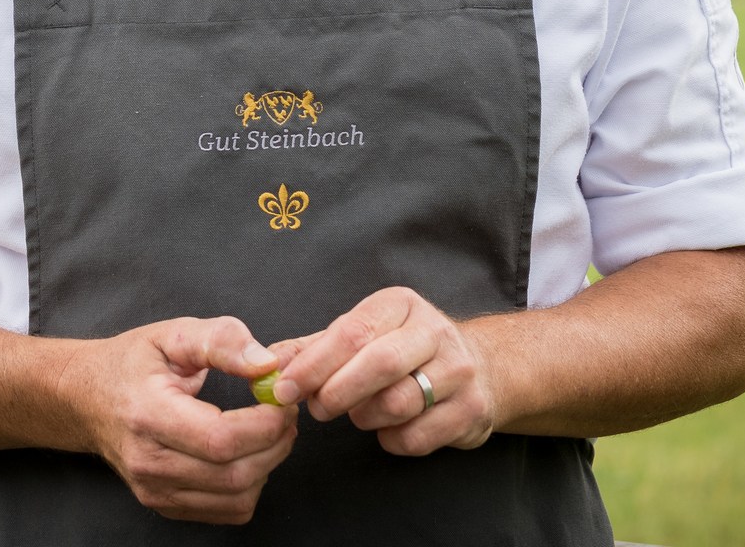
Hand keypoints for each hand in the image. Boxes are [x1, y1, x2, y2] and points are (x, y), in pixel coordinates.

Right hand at [56, 316, 296, 523]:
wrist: (86, 399)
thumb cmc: (131, 365)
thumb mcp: (172, 335)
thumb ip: (221, 341)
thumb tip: (266, 364)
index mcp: (148, 413)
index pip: (220, 439)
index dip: (265, 425)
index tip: (281, 401)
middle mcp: (148, 461)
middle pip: (234, 473)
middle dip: (275, 444)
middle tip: (284, 414)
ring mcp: (154, 490)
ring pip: (237, 497)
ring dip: (268, 465)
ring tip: (269, 432)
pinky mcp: (164, 505)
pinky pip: (228, 511)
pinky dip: (251, 485)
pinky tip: (246, 454)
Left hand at [269, 287, 497, 455]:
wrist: (480, 368)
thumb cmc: (402, 351)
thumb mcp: (360, 335)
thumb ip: (311, 348)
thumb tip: (264, 363)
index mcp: (400, 305)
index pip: (351, 332)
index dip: (312, 364)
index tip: (283, 389)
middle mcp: (434, 331)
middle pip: (378, 364)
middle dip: (337, 391)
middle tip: (317, 408)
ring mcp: (459, 370)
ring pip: (398, 403)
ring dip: (364, 416)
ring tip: (358, 412)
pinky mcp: (472, 409)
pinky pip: (417, 436)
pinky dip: (390, 439)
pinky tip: (387, 428)